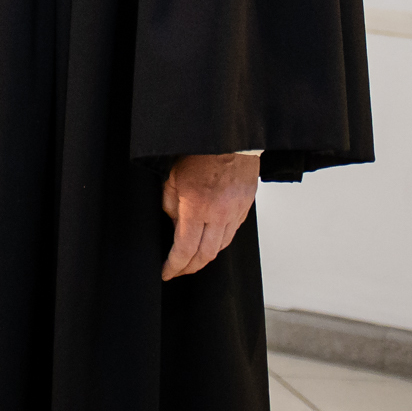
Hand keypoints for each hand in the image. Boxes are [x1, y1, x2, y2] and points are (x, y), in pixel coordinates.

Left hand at [161, 152, 259, 278]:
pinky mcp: (245, 208)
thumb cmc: (199, 152)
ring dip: (205, 257)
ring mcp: (235, 213)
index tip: (166, 272)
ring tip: (191, 259)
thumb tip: (174, 225)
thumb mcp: (173, 176)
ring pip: (221, 246)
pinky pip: (231, 233)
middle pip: (205, 255)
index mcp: (197, 207)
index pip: (185, 249)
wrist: (231, 138)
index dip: (174, 265)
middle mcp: (218, 214)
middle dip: (189, 268)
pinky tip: (209, 240)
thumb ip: (170, 204)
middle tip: (177, 271)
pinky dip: (219, 241)